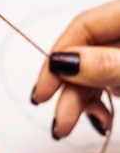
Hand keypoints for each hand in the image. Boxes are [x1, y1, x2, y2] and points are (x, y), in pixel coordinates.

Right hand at [32, 0, 119, 139]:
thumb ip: (107, 63)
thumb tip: (62, 61)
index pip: (83, 25)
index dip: (59, 56)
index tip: (44, 91)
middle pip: (86, 52)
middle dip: (70, 89)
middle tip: (58, 121)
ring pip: (95, 71)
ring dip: (81, 101)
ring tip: (69, 127)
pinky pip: (108, 82)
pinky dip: (99, 100)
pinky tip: (99, 118)